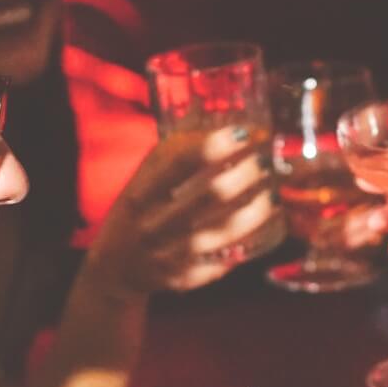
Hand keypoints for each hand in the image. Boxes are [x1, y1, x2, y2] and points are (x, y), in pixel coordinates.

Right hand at [84, 125, 278, 296]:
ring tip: (272, 194)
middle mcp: (152, 223)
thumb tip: (211, 107)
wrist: (115, 267)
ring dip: (256, 211)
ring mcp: (167, 255)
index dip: (217, 145)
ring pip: (223, 232)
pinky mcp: (182, 279)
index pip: (180, 161)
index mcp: (141, 190)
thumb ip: (178, 147)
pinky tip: (264, 228)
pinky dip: (247, 244)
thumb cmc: (141, 209)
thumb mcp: (146, 175)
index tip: (246, 133)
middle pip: (211, 196)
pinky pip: (223, 261)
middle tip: (264, 163)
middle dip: (246, 175)